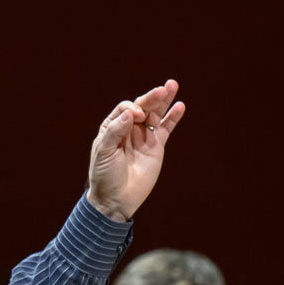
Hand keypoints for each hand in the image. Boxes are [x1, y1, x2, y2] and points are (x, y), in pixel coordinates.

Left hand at [86, 79, 184, 221]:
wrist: (116, 199)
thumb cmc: (104, 176)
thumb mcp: (103, 152)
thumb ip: (115, 131)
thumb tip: (131, 112)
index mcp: (113, 127)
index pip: (125, 109)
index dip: (132, 108)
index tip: (135, 117)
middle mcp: (129, 129)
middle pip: (143, 107)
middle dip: (152, 97)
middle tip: (163, 88)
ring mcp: (144, 137)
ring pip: (156, 114)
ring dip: (164, 100)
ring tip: (172, 85)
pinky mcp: (156, 147)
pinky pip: (166, 128)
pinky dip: (173, 117)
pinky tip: (180, 106)